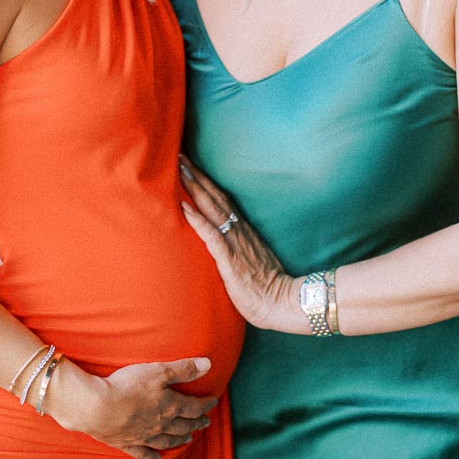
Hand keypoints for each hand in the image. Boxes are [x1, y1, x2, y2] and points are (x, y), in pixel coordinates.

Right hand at [47, 356, 218, 458]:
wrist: (96, 407)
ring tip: (188, 439)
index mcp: (170, 406)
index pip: (194, 407)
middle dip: (196, 423)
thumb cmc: (127, 386)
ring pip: (167, 440)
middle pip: (183, 425)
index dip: (206, 404)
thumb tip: (208, 364)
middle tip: (205, 422)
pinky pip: (143, 453)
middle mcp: (160, 425)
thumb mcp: (158, 371)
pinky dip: (151, 456)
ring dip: (179, 440)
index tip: (214, 402)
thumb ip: (183, 369)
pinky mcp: (126, 443)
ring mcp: (143, 436)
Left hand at [179, 156, 303, 332]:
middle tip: (179, 155)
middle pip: (214, 197)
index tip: (190, 164)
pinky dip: (198, 220)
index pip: (221, 200)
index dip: (205, 182)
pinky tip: (185, 208)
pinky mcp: (230, 259)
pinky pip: (212, 235)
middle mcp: (238, 231)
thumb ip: (236, 247)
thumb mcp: (250, 260)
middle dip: (196, 176)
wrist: (280, 303)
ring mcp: (234, 243)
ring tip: (179, 169)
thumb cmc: (264, 286)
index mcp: (242, 231)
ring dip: (195, 188)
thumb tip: (221, 240)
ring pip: (212, 209)